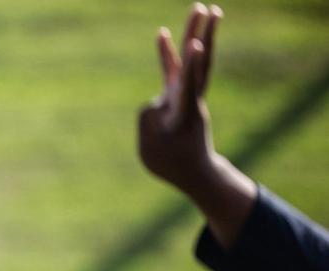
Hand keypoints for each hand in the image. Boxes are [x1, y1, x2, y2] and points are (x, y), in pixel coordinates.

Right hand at [137, 4, 222, 195]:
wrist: (195, 172)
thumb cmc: (171, 164)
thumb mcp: (151, 149)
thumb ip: (147, 120)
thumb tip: (154, 100)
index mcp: (184, 116)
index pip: (188, 86)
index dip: (191, 66)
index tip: (196, 45)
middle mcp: (190, 100)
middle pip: (197, 64)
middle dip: (200, 35)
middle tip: (205, 8)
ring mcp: (187, 96)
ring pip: (191, 61)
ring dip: (194, 33)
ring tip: (200, 7)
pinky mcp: (180, 96)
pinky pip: (174, 70)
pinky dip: (170, 52)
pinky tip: (163, 33)